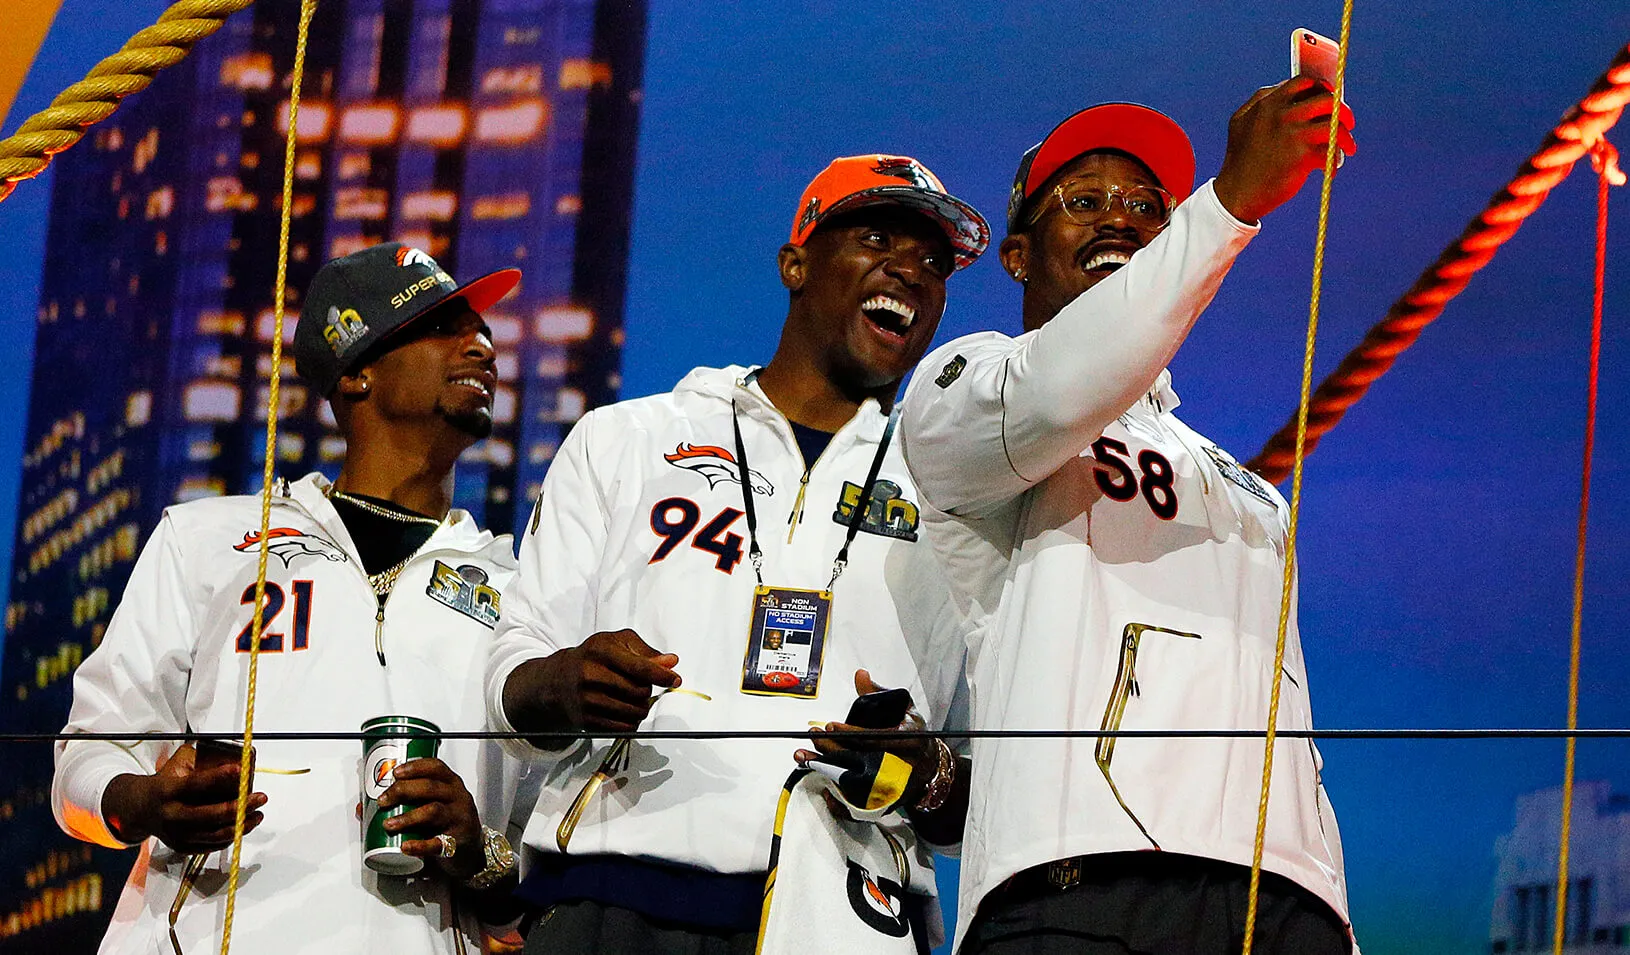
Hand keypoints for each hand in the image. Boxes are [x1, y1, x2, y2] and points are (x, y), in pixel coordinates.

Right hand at [101, 743, 267, 853]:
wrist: (137, 809)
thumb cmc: (164, 784)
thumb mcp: (176, 766)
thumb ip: (201, 760)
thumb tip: (235, 755)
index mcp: (167, 791)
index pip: (195, 784)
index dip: (219, 777)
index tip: (241, 770)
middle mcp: (171, 815)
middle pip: (209, 815)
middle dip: (240, 807)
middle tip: (261, 797)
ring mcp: (176, 835)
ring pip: (214, 835)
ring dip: (241, 825)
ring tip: (258, 814)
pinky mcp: (182, 847)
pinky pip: (212, 845)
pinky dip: (231, 836)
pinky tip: (244, 825)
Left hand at [379, 757, 482, 880]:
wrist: (472, 853)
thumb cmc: (448, 825)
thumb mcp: (433, 808)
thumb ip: (404, 805)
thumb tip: (365, 808)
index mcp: (452, 785)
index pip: (436, 767)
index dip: (414, 767)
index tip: (395, 773)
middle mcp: (458, 798)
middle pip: (431, 787)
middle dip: (403, 791)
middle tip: (383, 801)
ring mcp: (459, 819)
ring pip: (433, 811)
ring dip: (407, 817)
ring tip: (388, 824)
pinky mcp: (457, 843)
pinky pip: (438, 843)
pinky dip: (419, 845)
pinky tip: (405, 846)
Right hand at [504, 629, 680, 737]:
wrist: (557, 680)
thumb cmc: (592, 657)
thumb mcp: (617, 643)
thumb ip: (646, 651)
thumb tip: (671, 662)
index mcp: (601, 650)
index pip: (639, 667)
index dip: (661, 675)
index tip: (675, 679)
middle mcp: (590, 674)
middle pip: (639, 691)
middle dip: (648, 690)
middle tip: (642, 686)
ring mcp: (586, 699)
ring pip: (633, 712)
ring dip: (642, 708)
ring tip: (634, 698)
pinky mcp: (585, 720)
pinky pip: (623, 728)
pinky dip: (631, 722)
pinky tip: (625, 711)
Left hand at [794, 669, 936, 804]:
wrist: (929, 766)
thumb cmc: (914, 733)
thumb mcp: (904, 708)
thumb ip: (880, 693)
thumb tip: (860, 675)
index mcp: (908, 740)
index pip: (873, 738)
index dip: (849, 733)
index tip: (830, 726)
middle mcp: (900, 764)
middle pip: (858, 758)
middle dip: (831, 747)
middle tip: (814, 735)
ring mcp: (890, 784)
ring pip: (851, 779)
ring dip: (825, 768)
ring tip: (803, 755)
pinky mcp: (881, 798)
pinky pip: (854, 798)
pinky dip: (834, 791)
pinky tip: (819, 780)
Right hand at [1213, 76, 1357, 223]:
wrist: (1236, 195)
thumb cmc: (1240, 161)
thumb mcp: (1240, 122)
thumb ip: (1260, 102)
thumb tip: (1286, 89)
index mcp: (1267, 103)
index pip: (1303, 83)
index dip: (1321, 89)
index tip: (1329, 101)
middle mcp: (1281, 114)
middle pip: (1326, 100)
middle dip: (1342, 110)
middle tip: (1348, 122)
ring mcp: (1293, 134)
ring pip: (1334, 124)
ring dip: (1345, 136)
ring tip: (1348, 147)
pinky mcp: (1302, 156)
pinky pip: (1330, 152)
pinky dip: (1334, 161)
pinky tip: (1331, 169)